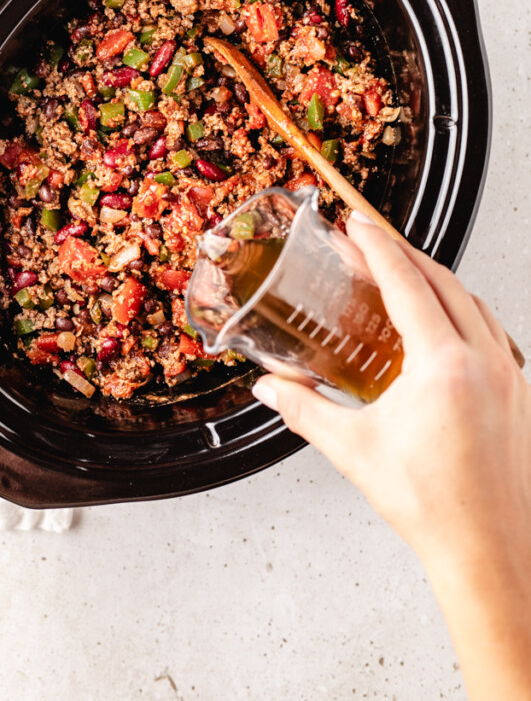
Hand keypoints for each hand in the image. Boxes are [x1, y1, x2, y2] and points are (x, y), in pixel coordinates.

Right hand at [252, 213, 530, 699]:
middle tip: (370, 240)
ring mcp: (509, 375)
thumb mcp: (354, 449)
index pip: (407, 283)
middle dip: (404, 253)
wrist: (489, 551)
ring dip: (436, 279)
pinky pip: (491, 330)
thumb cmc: (431, 506)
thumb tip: (268, 386)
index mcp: (444, 365)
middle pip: (444, 281)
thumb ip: (303, 409)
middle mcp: (483, 360)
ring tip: (403, 275)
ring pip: (473, 302)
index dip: (377, 247)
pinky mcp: (519, 393)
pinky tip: (443, 324)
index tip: (357, 223)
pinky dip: (463, 310)